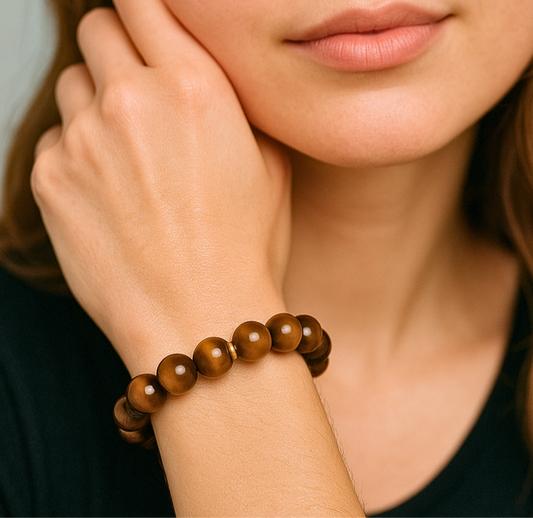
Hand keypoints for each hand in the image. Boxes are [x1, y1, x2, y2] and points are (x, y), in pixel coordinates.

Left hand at [31, 0, 290, 371]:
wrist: (199, 320)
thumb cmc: (245, 250)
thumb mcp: (270, 167)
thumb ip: (236, 108)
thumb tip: (210, 82)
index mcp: (196, 87)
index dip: (143, 9)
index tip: (145, 23)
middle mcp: (132, 100)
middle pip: (98, 29)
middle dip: (118, 51)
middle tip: (140, 94)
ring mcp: (83, 140)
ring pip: (73, 86)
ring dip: (97, 106)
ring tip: (130, 157)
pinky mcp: (50, 181)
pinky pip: (56, 142)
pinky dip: (78, 156)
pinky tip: (111, 197)